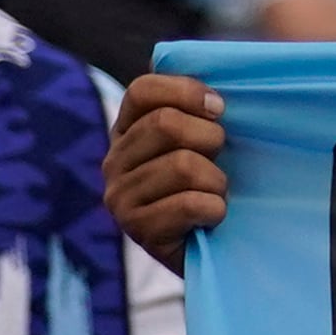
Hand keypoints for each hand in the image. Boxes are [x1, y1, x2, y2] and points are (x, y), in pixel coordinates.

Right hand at [104, 70, 229, 259]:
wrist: (218, 254)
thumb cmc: (216, 188)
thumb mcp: (209, 144)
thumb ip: (202, 110)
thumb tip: (210, 80)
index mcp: (128, 131)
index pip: (144, 91)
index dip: (187, 92)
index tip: (220, 109)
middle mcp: (114, 160)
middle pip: (166, 124)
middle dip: (211, 139)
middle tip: (221, 161)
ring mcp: (120, 196)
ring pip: (183, 165)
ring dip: (216, 183)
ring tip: (214, 195)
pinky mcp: (137, 229)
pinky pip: (190, 204)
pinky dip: (215, 210)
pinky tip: (210, 219)